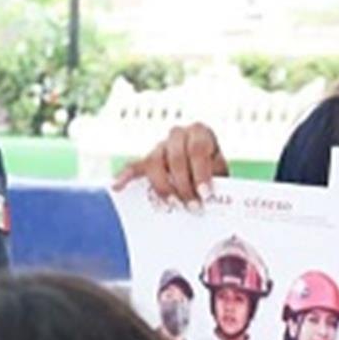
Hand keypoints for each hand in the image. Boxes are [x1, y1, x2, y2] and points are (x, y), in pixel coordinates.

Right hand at [111, 123, 228, 203]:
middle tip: (192, 207)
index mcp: (200, 133)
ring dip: (163, 186)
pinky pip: (134, 167)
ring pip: (154, 162)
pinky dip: (125, 175)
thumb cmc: (215, 175)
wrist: (206, 175)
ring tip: (173, 205)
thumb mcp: (221, 175)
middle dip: (183, 184)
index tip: (205, 194)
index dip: (201, 172)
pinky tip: (117, 185)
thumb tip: (213, 200)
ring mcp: (160, 147)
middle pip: (175, 156)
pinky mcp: (148, 161)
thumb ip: (217, 183)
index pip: (197, 148)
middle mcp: (178, 135)